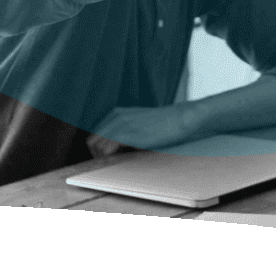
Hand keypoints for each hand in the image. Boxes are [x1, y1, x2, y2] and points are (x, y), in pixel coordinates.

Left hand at [88, 104, 203, 152]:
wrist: (182, 118)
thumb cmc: (165, 124)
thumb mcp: (141, 123)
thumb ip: (127, 131)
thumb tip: (115, 150)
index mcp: (117, 113)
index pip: (95, 135)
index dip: (99, 150)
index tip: (111, 158)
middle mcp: (115, 116)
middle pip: (92, 141)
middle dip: (98, 155)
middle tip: (113, 163)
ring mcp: (120, 124)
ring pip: (96, 146)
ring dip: (103, 158)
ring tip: (119, 162)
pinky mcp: (127, 133)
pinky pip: (106, 150)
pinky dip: (109, 158)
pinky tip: (122, 160)